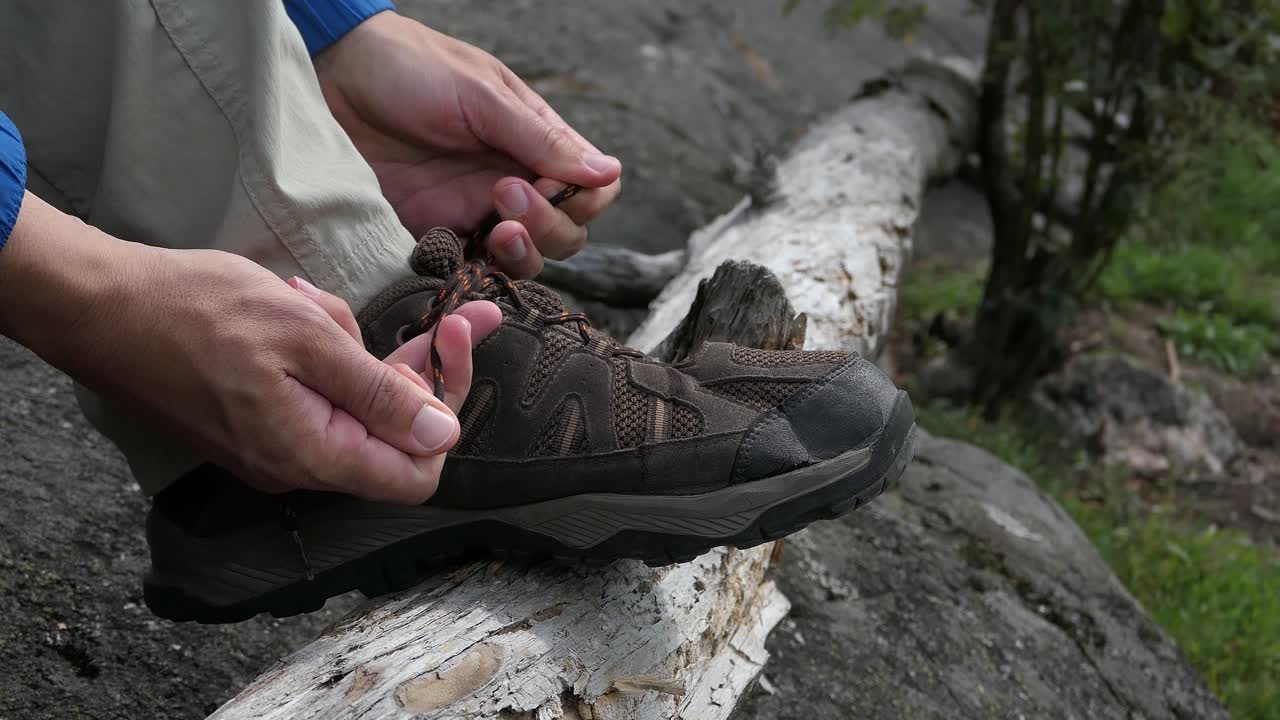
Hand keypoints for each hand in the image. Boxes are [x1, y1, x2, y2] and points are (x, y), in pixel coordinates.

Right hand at [0, 193, 500, 503]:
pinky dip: (324, 351)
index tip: (449, 345)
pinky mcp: (260, 422)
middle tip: (448, 314)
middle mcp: (297, 465)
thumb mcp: (307, 337)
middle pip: (393, 436)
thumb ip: (379, 393)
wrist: (103, 307)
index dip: (444, 413)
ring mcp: (276, 446)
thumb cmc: (200, 313)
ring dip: (356, 349)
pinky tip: (296, 307)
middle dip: (417, 368)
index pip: (416, 472)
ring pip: (354, 405)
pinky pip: (318, 394)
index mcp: (313, 454)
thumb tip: (444, 436)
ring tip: (309, 300)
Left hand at [315, 11, 621, 277]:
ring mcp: (474, 213)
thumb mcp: (481, 95)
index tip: (555, 186)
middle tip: (506, 196)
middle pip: (566, 233)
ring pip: (526, 260)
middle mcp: (512, 182)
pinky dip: (476, 272)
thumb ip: (541, 139)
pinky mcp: (434, 236)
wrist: (330, 79)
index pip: (591, 189)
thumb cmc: (408, 67)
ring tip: (494, 226)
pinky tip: (457, 247)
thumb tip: (607, 173)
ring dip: (523, 252)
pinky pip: (472, 271)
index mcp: (534, 142)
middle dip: (550, 226)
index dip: (586, 200)